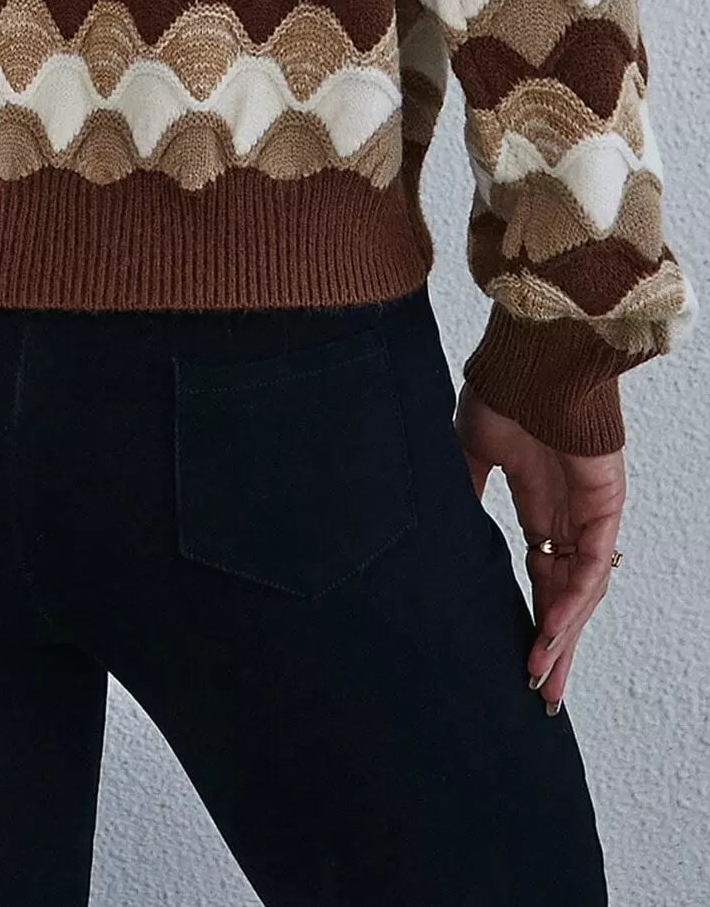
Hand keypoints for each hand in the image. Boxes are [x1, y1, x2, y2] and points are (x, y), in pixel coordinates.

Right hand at [453, 381, 624, 714]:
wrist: (529, 356)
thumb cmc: (502, 388)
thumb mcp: (469, 452)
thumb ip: (464, 493)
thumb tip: (444, 532)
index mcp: (538, 501)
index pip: (539, 573)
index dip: (529, 615)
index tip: (514, 654)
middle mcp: (568, 513)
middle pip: (565, 594)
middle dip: (553, 645)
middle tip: (540, 692)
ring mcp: (588, 510)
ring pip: (582, 590)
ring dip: (562, 635)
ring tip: (542, 677)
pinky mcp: (603, 503)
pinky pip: (591, 565)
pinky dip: (572, 602)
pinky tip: (553, 633)